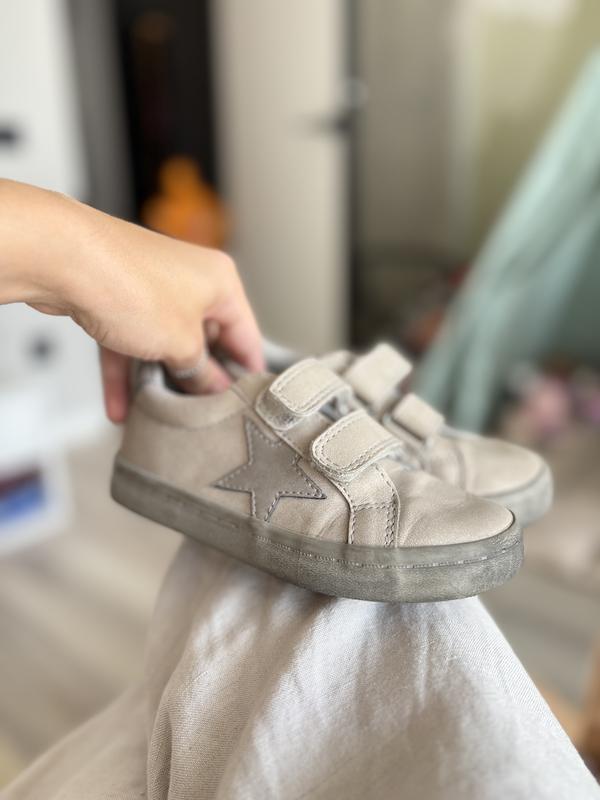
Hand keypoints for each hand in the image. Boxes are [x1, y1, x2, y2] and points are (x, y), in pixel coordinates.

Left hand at [0, 181, 264, 421]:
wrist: (60, 258)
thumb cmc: (129, 285)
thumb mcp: (181, 343)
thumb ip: (201, 371)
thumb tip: (213, 387)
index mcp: (220, 282)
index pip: (245, 334)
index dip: (246, 372)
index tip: (245, 403)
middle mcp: (189, 280)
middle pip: (202, 340)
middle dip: (195, 379)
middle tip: (198, 415)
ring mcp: (150, 287)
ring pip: (161, 344)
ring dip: (156, 381)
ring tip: (157, 416)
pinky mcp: (116, 298)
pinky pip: (128, 342)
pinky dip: (124, 372)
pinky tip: (120, 406)